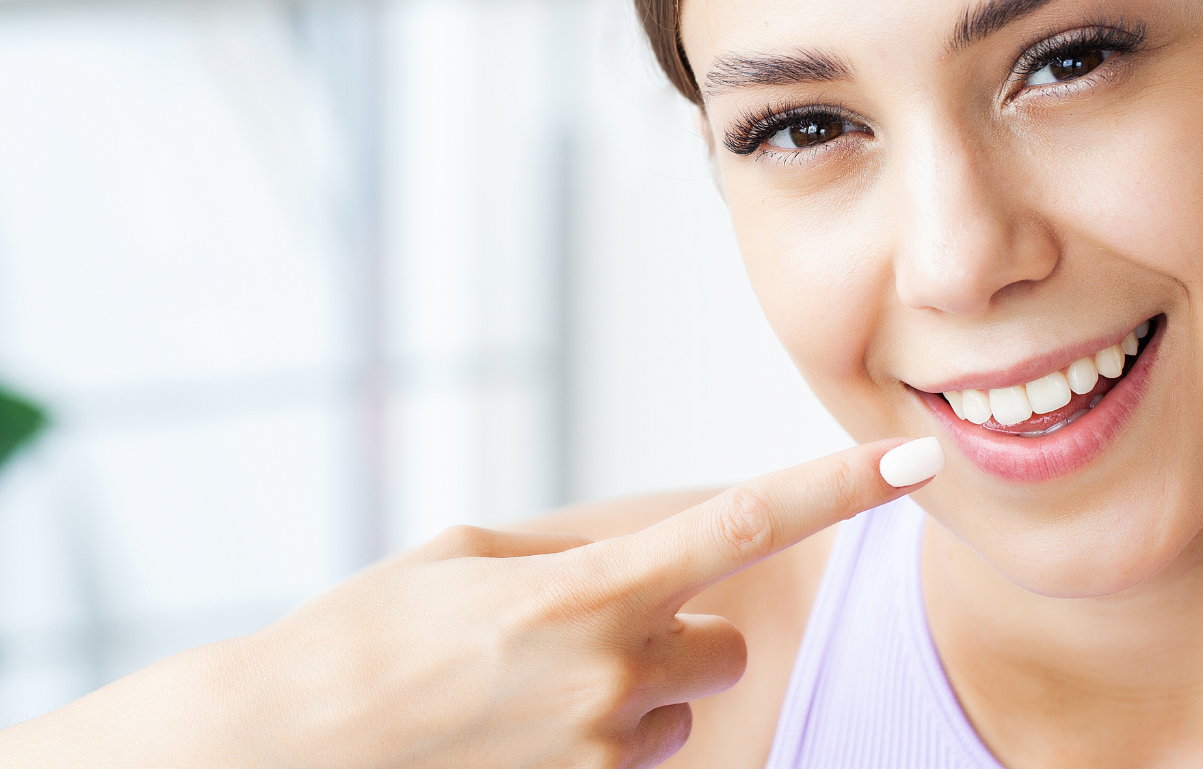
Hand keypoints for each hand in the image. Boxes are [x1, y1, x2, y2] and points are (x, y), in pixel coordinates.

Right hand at [0, 436, 929, 768]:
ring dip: (636, 692)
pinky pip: (637, 760)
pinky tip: (523, 735)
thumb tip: (643, 547)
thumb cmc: (371, 635)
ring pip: (679, 706)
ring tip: (529, 691)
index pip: (743, 524)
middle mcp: (611, 674)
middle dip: (679, 628)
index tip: (911, 463)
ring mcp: (601, 754)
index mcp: (587, 588)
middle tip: (587, 627)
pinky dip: (603, 742)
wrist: (291, 746)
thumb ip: (575, 548)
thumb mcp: (469, 555)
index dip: (835, 489)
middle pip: (720, 639)